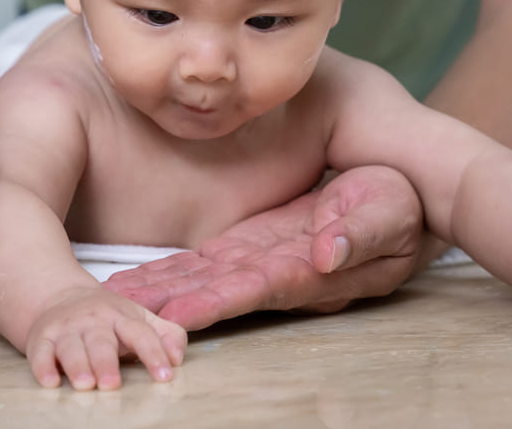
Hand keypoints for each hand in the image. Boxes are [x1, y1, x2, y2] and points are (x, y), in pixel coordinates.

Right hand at [26, 286, 186, 390]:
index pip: (140, 333)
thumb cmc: (107, 316)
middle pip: (101, 340)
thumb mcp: (139, 318)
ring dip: (77, 366)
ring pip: (71, 346)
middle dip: (106, 362)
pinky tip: (49, 381)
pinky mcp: (42, 337)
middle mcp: (93, 320)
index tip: (165, 376)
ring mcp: (66, 328)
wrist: (60, 295)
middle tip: (112, 384)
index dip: (154, 353)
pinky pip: (40, 352)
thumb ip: (166, 334)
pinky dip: (42, 367)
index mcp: (121, 315)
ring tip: (84, 385)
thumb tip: (178, 359)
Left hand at [104, 165, 422, 329]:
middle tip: (122, 317)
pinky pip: (203, 263)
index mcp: (314, 269)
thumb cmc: (397, 202)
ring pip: (202, 281)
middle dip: (171, 305)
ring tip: (115, 301)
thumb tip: (328, 254)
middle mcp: (279, 274)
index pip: (260, 288)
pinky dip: (171, 272)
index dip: (218, 301)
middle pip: (218, 293)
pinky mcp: (247, 246)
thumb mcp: (389, 210)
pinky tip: (137, 280)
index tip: (179, 314)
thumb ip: (360, 232)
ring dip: (160, 291)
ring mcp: (260, 261)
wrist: (395, 194)